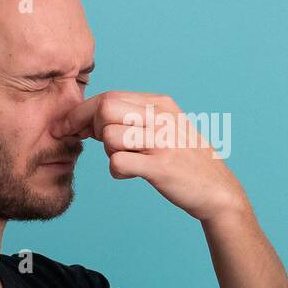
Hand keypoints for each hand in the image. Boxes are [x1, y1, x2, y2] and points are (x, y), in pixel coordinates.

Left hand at [50, 90, 247, 222]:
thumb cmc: (185, 161)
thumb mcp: (165, 127)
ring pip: (109, 137)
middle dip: (90, 127)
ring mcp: (163, 141)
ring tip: (126, 160)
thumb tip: (90, 118)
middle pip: (105, 109)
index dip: (82, 112)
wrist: (218, 190)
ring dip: (109, 152)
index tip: (69, 126)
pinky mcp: (161, 167)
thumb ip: (134, 118)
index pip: (109, 96)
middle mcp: (162, 118)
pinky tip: (131, 174)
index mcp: (161, 104)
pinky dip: (117, 171)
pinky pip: (118, 163)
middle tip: (98, 143)